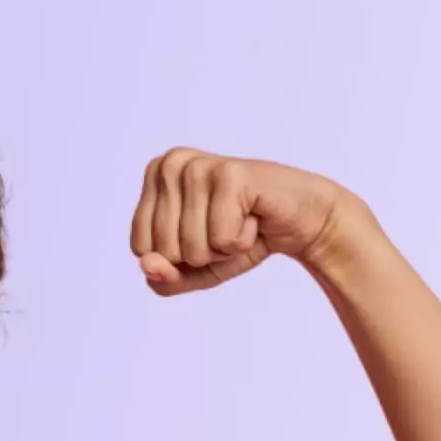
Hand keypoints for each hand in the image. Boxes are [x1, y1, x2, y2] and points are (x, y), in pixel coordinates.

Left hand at [130, 147, 355, 293]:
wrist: (300, 222)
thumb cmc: (241, 239)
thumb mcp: (195, 270)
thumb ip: (165, 277)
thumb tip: (147, 265)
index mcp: (154, 176)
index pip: (140, 248)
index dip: (178, 257)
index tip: (206, 232)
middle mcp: (171, 163)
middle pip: (163, 250)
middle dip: (201, 254)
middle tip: (227, 227)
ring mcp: (199, 166)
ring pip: (191, 248)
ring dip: (223, 248)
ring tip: (241, 220)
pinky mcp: (231, 174)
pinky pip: (221, 239)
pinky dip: (242, 241)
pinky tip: (254, 217)